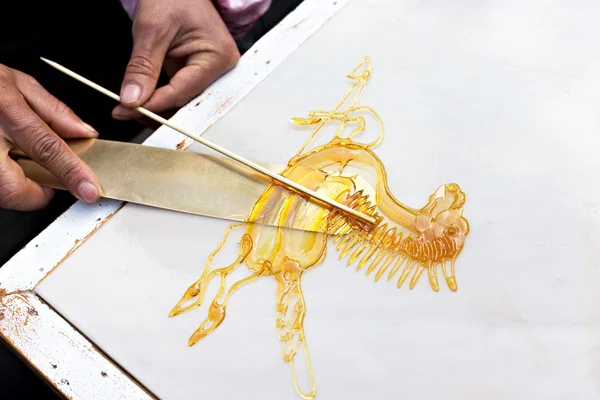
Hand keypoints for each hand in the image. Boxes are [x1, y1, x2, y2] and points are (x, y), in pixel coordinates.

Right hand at [0, 65, 100, 210]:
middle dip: (36, 190)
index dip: (72, 172)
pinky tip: (1, 154)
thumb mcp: (15, 83)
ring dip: (15, 184)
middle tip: (42, 174)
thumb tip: (83, 133)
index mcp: (5, 112)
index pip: (47, 149)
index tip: (89, 189)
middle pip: (15, 190)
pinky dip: (4, 177)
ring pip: (2, 193)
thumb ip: (53, 111)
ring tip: (11, 154)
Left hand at [112, 0, 240, 119]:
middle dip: (156, 110)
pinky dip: (160, 97)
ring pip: (181, 100)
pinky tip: (141, 99)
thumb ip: (142, 67)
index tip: (126, 111)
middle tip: (125, 112)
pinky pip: (179, 91)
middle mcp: (220, 69)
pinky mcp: (198, 72)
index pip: (182, 92)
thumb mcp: (152, 29)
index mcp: (218, 56)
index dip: (152, 105)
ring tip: (128, 106)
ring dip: (156, 106)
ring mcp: (210, 72)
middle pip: (186, 101)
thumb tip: (132, 100)